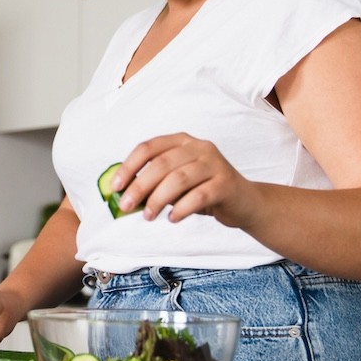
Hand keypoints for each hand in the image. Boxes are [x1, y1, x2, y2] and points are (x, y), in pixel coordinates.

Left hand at [114, 133, 261, 225]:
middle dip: (139, 186)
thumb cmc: (203, 190)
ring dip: (158, 199)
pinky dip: (182, 209)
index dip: (129, 167)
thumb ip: (154, 182)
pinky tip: (173, 218)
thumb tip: (123, 195)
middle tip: (126, 206)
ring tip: (148, 216)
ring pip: (178, 179)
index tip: (116, 187)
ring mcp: (214, 163)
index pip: (148, 148)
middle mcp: (199, 147)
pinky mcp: (226, 183)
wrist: (245, 202)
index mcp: (182, 141)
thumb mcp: (177, 182)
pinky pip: (199, 196)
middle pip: (161, 164)